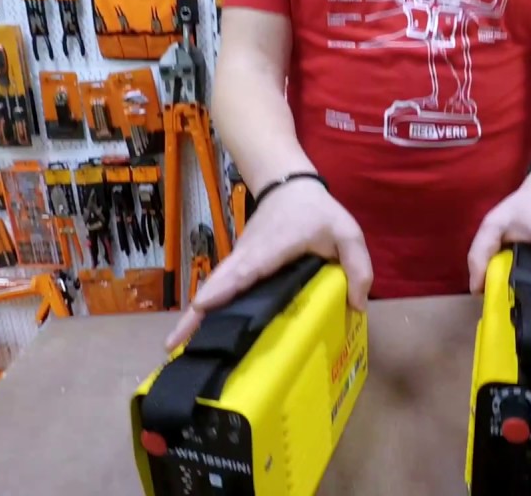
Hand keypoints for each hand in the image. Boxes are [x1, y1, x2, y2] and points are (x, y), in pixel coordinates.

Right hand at [164, 179, 372, 349]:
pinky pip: (220, 287)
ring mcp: (239, 259)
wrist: (288, 183)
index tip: (204, 305)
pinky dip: (205, 307)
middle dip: (195, 312)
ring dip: (195, 314)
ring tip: (175, 346)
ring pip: (214, 287)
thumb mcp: (347, 233)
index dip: (227, 287)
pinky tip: (197, 332)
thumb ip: (358, 266)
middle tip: (172, 343)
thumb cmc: (317, 211)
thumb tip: (357, 305)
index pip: (248, 269)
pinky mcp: (237, 264)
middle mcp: (248, 255)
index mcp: (274, 247)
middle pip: (218, 283)